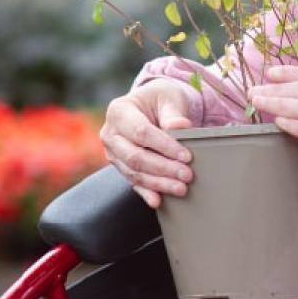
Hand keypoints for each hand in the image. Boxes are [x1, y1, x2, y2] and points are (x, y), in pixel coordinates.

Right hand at [100, 80, 194, 207]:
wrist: (150, 105)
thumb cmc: (159, 99)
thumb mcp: (168, 98)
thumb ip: (173, 113)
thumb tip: (181, 127)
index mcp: (119, 111)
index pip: (141, 132)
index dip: (164, 146)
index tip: (186, 156)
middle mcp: (110, 133)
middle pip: (135, 156)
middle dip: (163, 168)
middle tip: (187, 175)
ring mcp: (113, 152)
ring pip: (134, 172)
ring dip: (158, 183)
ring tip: (181, 188)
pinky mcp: (120, 166)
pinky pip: (132, 182)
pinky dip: (146, 192)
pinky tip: (158, 201)